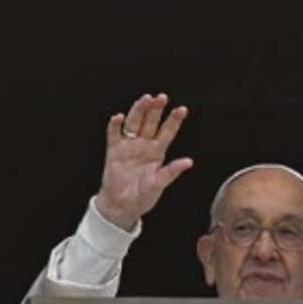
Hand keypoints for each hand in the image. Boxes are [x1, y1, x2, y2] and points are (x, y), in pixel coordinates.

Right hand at [95, 93, 193, 230]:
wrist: (122, 206)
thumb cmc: (142, 196)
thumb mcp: (159, 184)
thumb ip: (171, 172)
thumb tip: (188, 162)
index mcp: (157, 152)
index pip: (167, 132)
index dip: (174, 121)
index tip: (182, 110)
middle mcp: (144, 145)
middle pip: (151, 122)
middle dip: (156, 109)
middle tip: (162, 98)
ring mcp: (129, 146)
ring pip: (134, 123)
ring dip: (139, 111)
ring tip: (145, 100)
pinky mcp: (114, 150)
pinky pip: (114, 134)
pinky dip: (115, 126)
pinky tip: (118, 118)